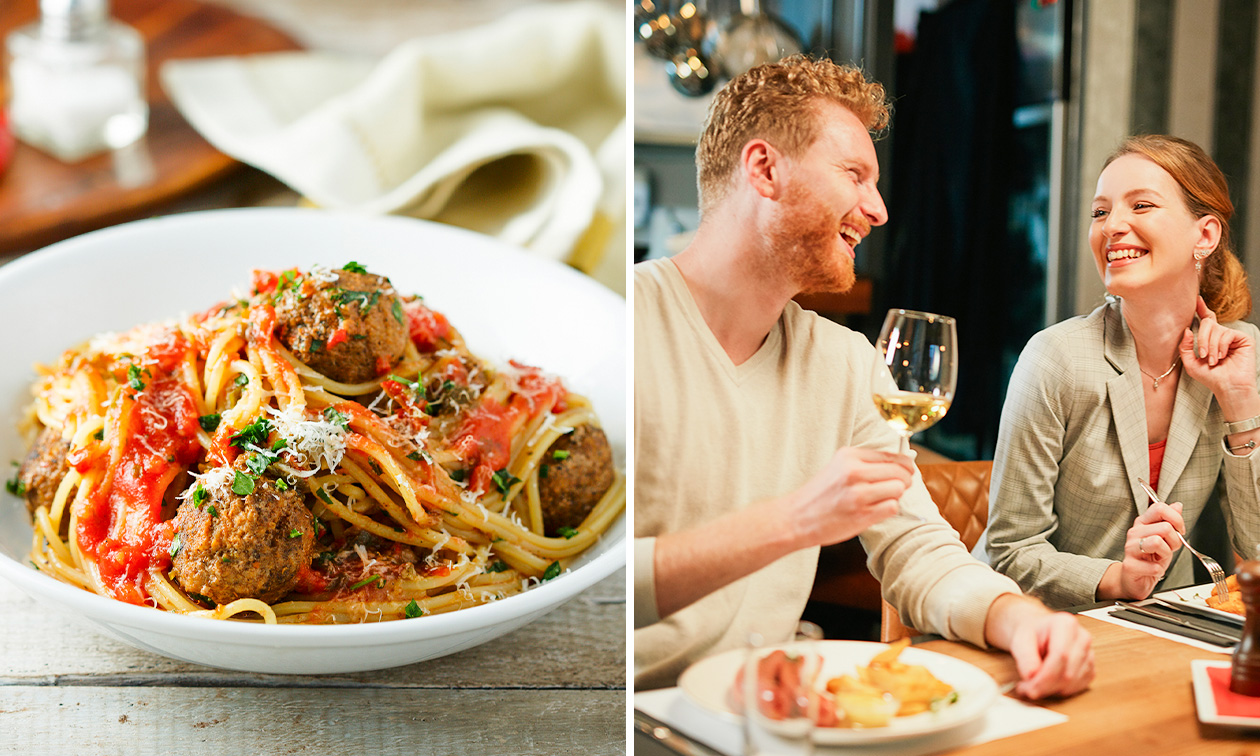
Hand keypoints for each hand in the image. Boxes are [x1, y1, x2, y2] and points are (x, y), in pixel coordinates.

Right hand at [782, 446, 912, 548]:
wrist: (796, 517)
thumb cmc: (819, 494)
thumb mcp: (839, 467)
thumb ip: (866, 464)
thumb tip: (901, 465)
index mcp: (849, 456)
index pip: (891, 456)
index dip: (904, 465)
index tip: (906, 471)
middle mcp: (854, 472)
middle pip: (900, 472)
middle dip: (905, 480)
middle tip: (898, 487)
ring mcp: (858, 494)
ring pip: (899, 489)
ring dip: (895, 496)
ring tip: (880, 499)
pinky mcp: (862, 514)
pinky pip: (892, 507)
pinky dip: (888, 509)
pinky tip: (874, 510)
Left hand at [1002, 601, 1094, 698]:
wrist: (1037, 632)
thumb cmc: (1030, 633)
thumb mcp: (1019, 639)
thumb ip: (1025, 657)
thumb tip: (1031, 676)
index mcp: (1066, 624)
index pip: (1060, 655)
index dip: (1044, 676)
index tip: (1028, 687)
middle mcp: (1082, 638)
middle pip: (1068, 673)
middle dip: (1045, 686)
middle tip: (1025, 689)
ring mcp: (1089, 654)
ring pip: (1073, 683)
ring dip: (1051, 690)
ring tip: (1032, 685)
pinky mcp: (1090, 669)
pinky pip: (1077, 688)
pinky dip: (1059, 691)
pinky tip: (1046, 685)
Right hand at [1115, 501, 1184, 599]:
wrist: (1135, 580)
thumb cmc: (1150, 559)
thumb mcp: (1165, 538)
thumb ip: (1170, 521)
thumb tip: (1177, 506)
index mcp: (1143, 523)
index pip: (1159, 508)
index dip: (1176, 518)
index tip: (1179, 530)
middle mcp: (1134, 533)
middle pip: (1165, 527)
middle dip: (1175, 542)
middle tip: (1168, 549)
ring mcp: (1130, 548)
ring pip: (1158, 542)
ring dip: (1166, 554)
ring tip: (1160, 559)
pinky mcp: (1130, 565)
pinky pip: (1155, 566)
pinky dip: (1159, 570)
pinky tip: (1153, 570)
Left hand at [1180, 296, 1257, 405]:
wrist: (1228, 387)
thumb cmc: (1211, 377)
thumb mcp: (1190, 363)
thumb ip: (1185, 347)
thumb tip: (1186, 330)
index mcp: (1211, 339)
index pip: (1207, 320)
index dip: (1201, 309)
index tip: (1196, 299)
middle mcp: (1222, 335)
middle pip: (1208, 323)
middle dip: (1202, 339)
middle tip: (1202, 355)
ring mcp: (1233, 336)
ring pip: (1216, 330)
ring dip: (1211, 347)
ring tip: (1213, 360)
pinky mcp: (1243, 339)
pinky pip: (1227, 334)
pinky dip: (1221, 346)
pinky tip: (1222, 356)